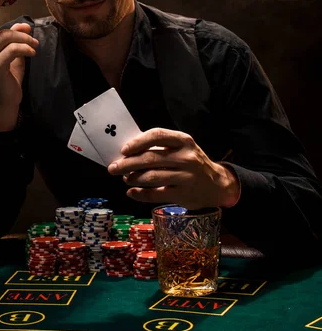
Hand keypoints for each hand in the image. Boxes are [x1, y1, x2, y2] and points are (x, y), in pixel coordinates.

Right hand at [0, 0, 38, 129]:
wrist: (4, 103)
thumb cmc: (8, 77)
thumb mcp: (12, 54)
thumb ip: (15, 39)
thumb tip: (24, 25)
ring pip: (5, 36)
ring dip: (24, 38)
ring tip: (34, 45)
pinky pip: (11, 50)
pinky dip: (25, 48)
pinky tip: (33, 52)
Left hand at [108, 128, 239, 208]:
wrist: (217, 185)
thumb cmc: (192, 163)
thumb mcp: (183, 148)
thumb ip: (161, 147)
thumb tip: (128, 151)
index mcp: (184, 141)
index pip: (157, 135)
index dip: (138, 142)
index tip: (124, 150)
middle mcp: (186, 157)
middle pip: (150, 158)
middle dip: (127, 163)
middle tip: (113, 167)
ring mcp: (185, 177)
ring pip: (151, 177)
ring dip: (132, 178)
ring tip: (124, 178)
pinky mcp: (183, 195)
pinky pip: (155, 194)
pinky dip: (140, 194)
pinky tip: (131, 192)